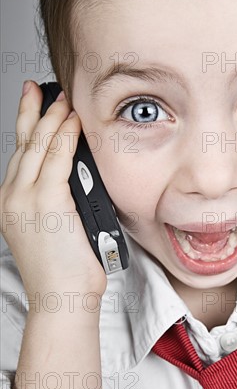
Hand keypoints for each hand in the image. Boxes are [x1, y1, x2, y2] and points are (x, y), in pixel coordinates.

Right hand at [0, 81, 106, 299]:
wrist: (61, 298)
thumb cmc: (62, 271)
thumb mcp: (50, 231)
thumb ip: (54, 202)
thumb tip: (72, 178)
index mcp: (12, 204)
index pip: (20, 157)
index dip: (26, 128)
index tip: (34, 108)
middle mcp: (13, 197)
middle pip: (23, 145)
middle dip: (32, 112)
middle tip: (40, 90)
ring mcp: (26, 198)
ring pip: (38, 146)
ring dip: (51, 118)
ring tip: (62, 99)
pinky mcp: (47, 201)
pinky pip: (57, 158)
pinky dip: (65, 136)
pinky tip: (73, 121)